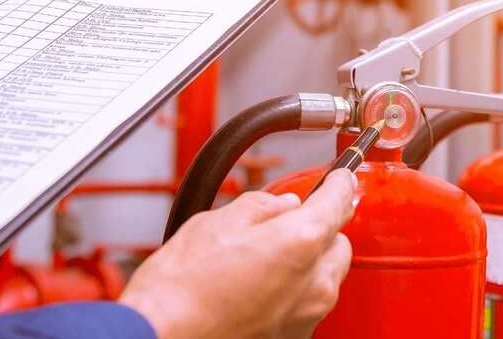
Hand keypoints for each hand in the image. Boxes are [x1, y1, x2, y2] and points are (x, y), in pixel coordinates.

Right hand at [121, 169, 356, 338]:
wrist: (163, 336)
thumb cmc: (182, 286)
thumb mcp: (218, 222)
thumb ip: (262, 207)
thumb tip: (281, 206)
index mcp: (301, 241)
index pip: (340, 200)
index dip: (339, 184)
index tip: (339, 179)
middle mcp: (314, 283)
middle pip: (338, 244)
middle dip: (320, 230)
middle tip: (284, 225)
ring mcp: (306, 316)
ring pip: (325, 278)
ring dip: (307, 265)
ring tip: (262, 261)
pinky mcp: (294, 338)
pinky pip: (307, 305)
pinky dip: (292, 293)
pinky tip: (258, 289)